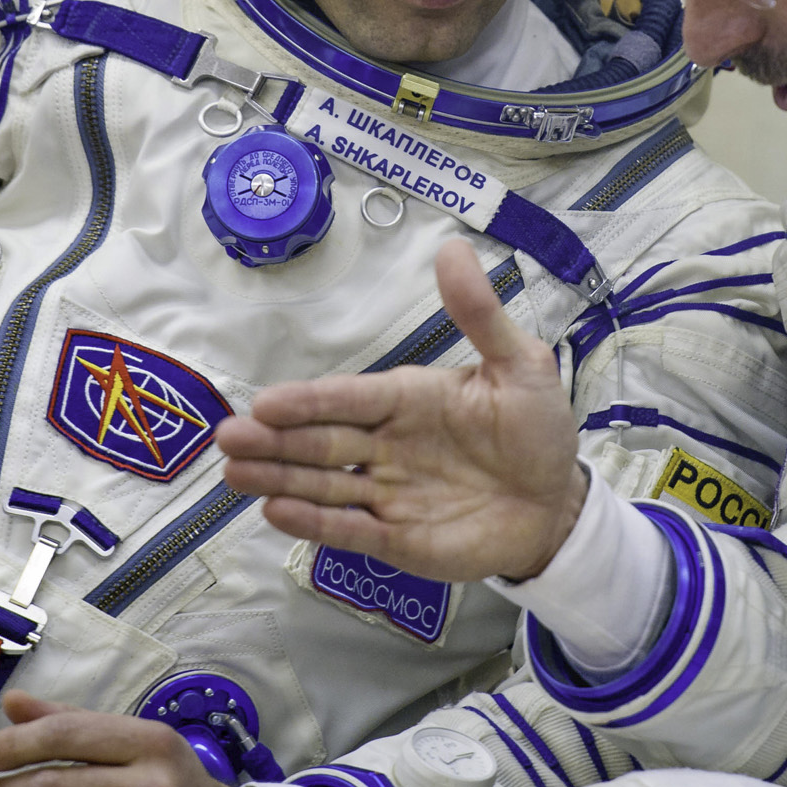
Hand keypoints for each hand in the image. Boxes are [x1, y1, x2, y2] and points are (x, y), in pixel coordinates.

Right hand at [218, 238, 587, 581]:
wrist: (558, 506)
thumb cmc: (536, 430)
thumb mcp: (520, 365)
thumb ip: (480, 314)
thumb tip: (453, 248)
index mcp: (410, 399)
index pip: (351, 398)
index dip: (311, 401)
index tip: (268, 402)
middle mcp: (388, 444)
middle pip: (322, 441)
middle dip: (275, 441)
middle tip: (228, 438)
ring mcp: (388, 492)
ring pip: (324, 484)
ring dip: (279, 478)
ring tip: (234, 473)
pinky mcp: (398, 538)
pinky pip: (350, 529)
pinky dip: (314, 524)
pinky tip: (276, 512)